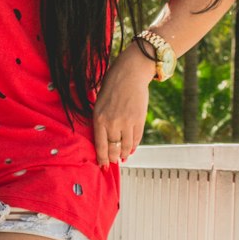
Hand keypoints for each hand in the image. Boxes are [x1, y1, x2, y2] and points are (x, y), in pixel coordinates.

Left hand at [92, 45, 153, 167]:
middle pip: (113, 149)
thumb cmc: (112, 87)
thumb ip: (100, 122)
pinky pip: (136, 139)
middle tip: (113, 162)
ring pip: (126, 146)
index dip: (102, 159)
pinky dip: (133, 146)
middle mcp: (112, 122)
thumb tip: (104, 141)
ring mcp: (127, 122)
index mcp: (99, 119)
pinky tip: (130, 149)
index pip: (100, 146)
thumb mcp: (99, 104)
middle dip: (113, 158)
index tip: (103, 166)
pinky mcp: (139, 119)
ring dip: (124, 154)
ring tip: (122, 157)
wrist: (129, 73)